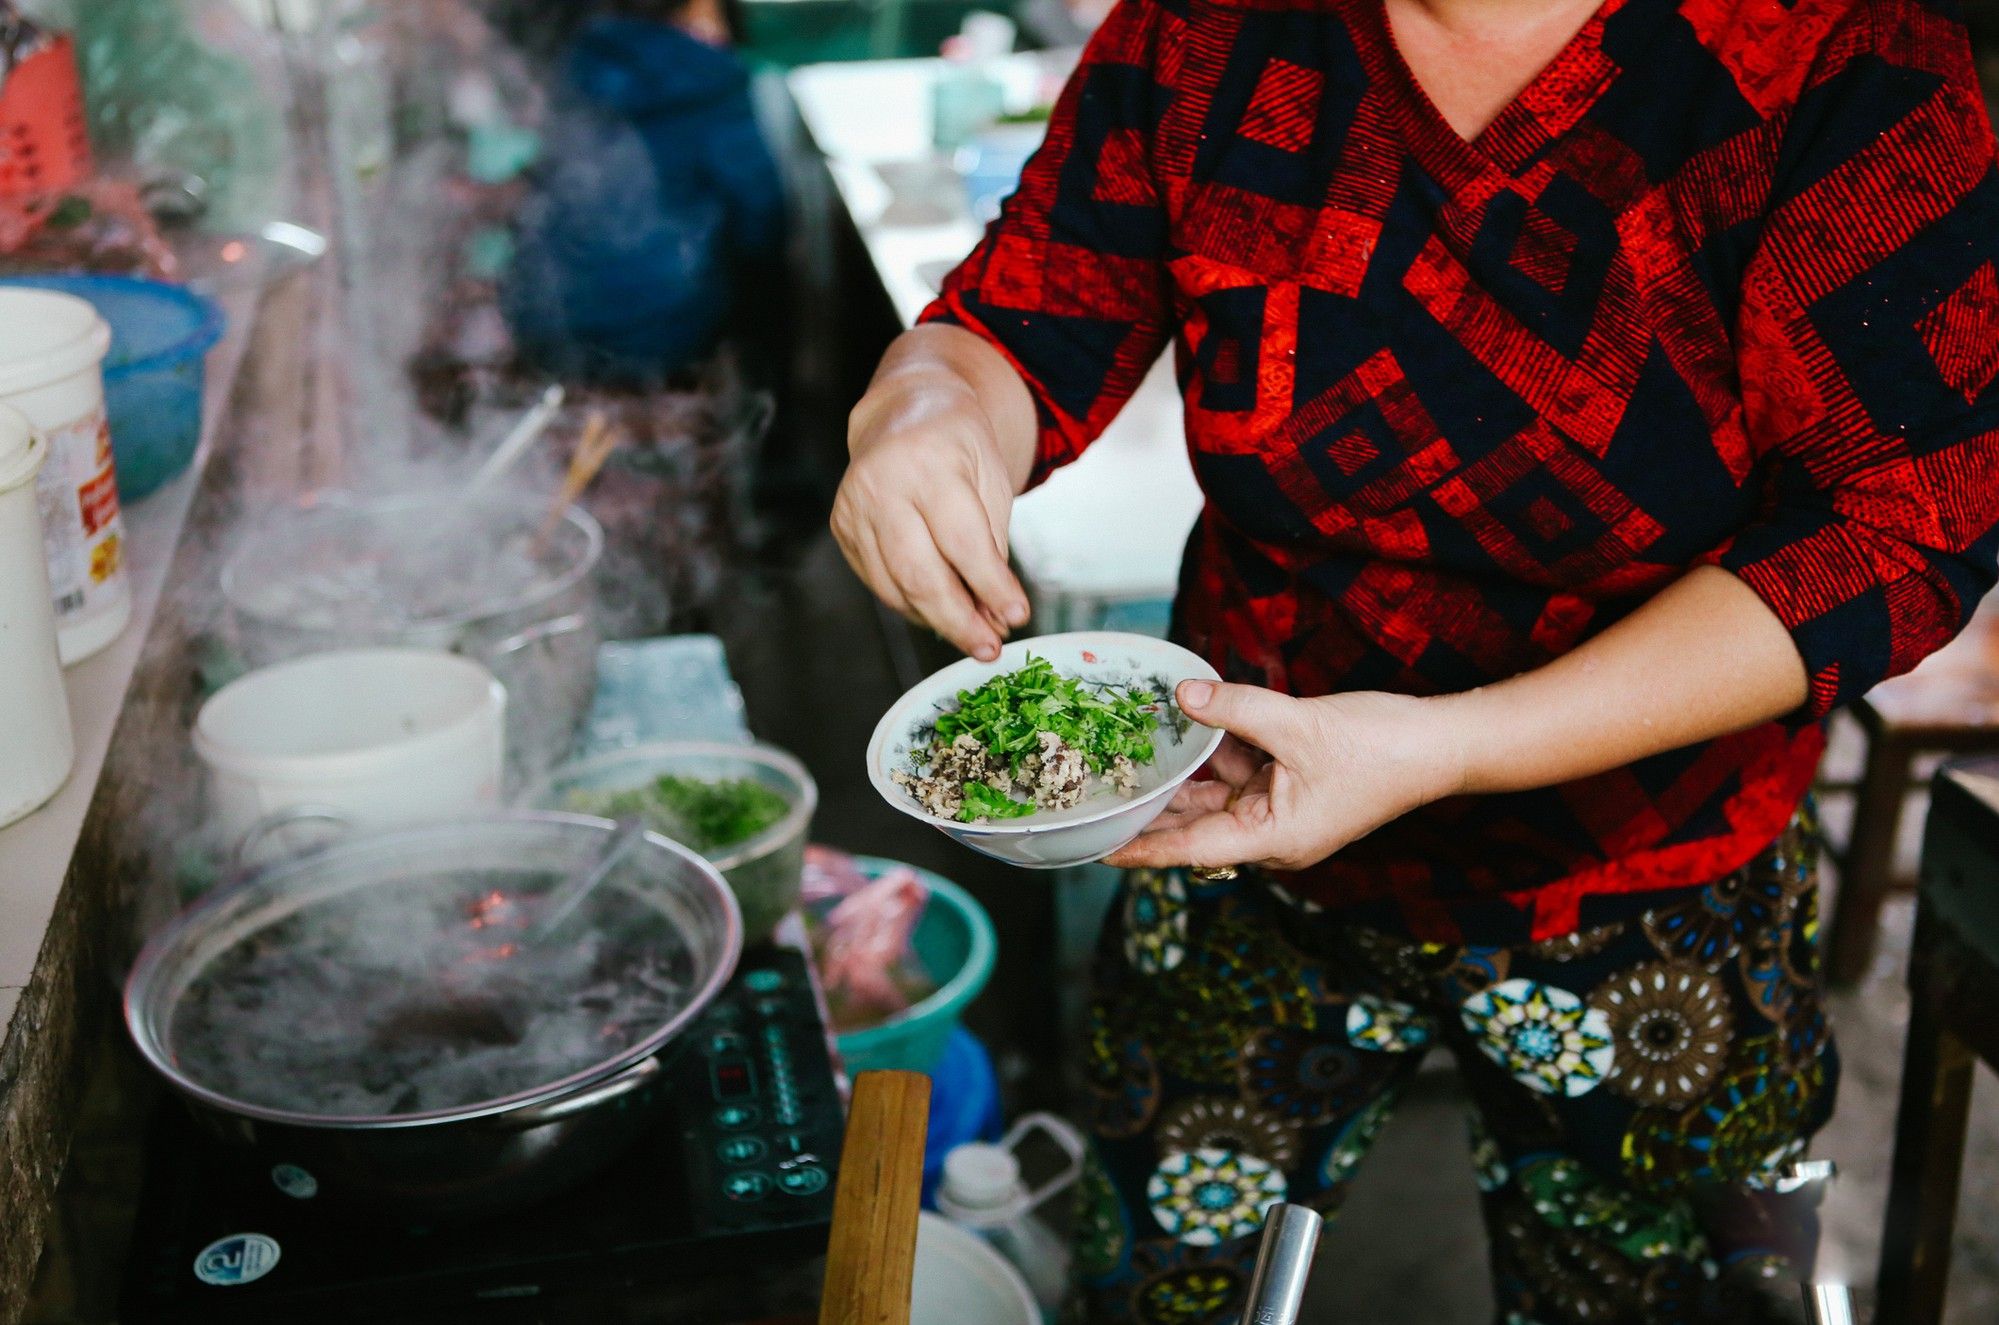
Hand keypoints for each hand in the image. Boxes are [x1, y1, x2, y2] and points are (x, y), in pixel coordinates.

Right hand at [832, 363, 1029, 660]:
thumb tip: (995, 616)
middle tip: (989, 648)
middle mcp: (882, 485)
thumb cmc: (958, 445)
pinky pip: (879, 582)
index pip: (961, 541)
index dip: (989, 586)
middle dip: (959, 620)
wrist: (905, 411)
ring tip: (972, 635)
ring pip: (895, 586)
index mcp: (928, 463)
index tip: (1015, 618)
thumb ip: (993, 546)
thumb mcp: (990, 479)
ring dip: (936, 620)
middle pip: (920, 573)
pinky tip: (939, 611)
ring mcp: (854, 508)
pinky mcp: (842, 527)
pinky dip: (912, 604)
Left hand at [1105, 682, 1467, 871]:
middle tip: (1096, 797)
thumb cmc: (1381, 749)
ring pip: (1214, 793)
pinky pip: (1239, 771)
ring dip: (1181, 772)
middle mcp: (1271, 834)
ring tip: (1126, 756)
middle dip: (1150, 808)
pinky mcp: (1289, 785)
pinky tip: (1184, 723)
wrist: (1439, 743)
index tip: (1099, 851)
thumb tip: (1183, 695)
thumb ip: (1236, 709)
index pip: (1192, 849)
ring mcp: (1280, 811)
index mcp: (1274, 839)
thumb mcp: (1299, 723)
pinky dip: (1215, 750)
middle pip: (1195, 823)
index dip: (1143, 850)